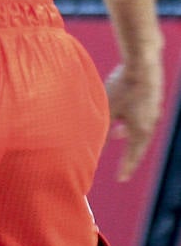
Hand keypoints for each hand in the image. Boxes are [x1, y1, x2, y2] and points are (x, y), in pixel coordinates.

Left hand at [105, 54, 163, 179]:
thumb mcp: (107, 112)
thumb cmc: (123, 89)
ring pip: (139, 130)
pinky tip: (121, 115)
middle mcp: (150, 124)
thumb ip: (101, 131)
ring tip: (115, 137)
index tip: (120, 179)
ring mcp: (153, 112)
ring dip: (127, 136)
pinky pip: (140, 117)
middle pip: (138, 146)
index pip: (132, 156)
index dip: (125, 168)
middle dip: (129, 156)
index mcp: (141, 131)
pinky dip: (130, 121)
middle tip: (123, 168)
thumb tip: (91, 149)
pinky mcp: (151, 101)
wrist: (142, 67)